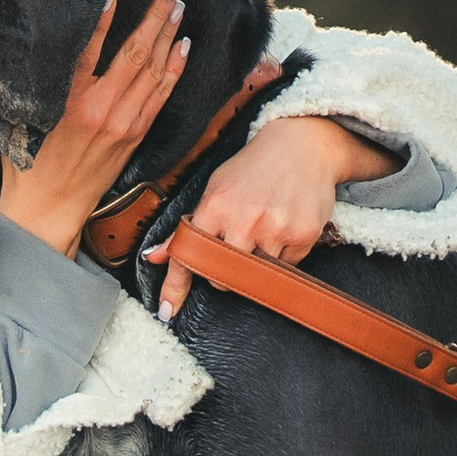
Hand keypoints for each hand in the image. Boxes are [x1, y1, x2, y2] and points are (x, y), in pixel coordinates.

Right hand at [0, 0, 188, 258]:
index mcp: (68, 102)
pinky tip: (183, 45)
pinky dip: (174, 68)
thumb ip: (33, 82)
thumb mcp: (19, 118)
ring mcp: (124, 123)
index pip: (90, 49)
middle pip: (135, 52)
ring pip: (153, 70)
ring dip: (168, 34)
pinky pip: (161, 95)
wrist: (49, 210)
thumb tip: (36, 43)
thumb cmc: (27, 163)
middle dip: (155, 15)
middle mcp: (101, 109)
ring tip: (179, 4)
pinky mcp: (136, 134)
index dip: (105, 18)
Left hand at [157, 104, 396, 320]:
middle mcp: (244, 219)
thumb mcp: (215, 189)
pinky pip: (285, 268)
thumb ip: (188, 227)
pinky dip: (282, 257)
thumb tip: (153, 257)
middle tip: (234, 248)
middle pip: (222, 275)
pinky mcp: (303, 236)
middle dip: (222, 272)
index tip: (166, 310)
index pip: (190, 254)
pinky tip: (283, 228)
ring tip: (262, 230)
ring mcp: (275, 229)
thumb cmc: (254, 168)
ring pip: (255, 275)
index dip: (175, 286)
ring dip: (255, 263)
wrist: (303, 145)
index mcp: (216, 206)